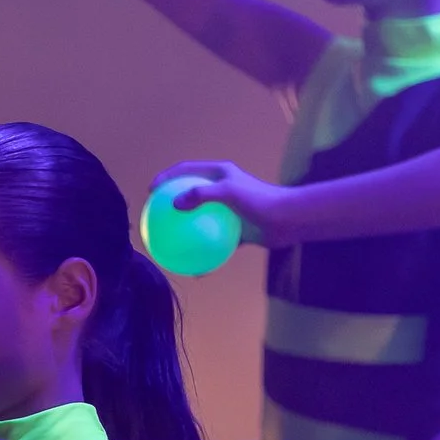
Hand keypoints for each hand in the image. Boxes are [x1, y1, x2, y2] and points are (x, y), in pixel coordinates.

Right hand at [150, 160, 296, 246]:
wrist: (288, 220)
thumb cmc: (260, 200)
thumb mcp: (228, 192)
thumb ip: (201, 195)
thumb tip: (175, 204)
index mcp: (220, 174)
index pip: (186, 170)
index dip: (166, 177)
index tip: (151, 192)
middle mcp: (223, 189)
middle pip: (190, 194)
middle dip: (172, 203)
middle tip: (155, 217)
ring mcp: (229, 210)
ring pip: (201, 220)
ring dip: (187, 231)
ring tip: (169, 244)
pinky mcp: (237, 229)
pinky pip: (216, 241)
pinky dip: (206, 253)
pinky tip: (194, 269)